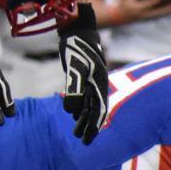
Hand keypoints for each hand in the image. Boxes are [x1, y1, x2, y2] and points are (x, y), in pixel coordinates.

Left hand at [59, 4, 109, 143]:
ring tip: (76, 132)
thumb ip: (74, 89)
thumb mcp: (75, 68)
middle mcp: (97, 83)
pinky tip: (74, 115)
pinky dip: (79, 107)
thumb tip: (71, 112)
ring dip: (83, 118)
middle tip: (81, 141)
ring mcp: (90, 79)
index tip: (88, 140)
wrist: (77, 28)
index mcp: (100, 83)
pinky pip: (83, 95)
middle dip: (89, 126)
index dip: (94, 127)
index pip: (99, 110)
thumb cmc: (77, 46)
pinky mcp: (82, 75)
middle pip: (95, 110)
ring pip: (88, 104)